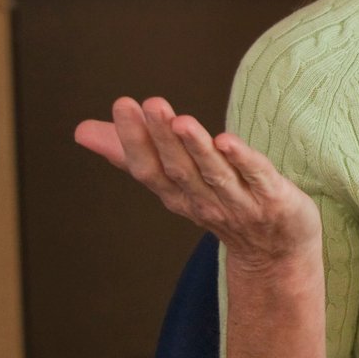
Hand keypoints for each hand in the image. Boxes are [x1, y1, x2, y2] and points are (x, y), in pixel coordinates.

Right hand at [75, 97, 319, 269]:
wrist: (276, 254)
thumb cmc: (221, 207)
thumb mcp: (174, 183)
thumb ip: (132, 154)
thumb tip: (82, 130)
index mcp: (178, 195)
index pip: (149, 169)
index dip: (135, 139)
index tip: (123, 104)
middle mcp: (204, 200)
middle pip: (179, 169)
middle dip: (163, 137)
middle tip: (150, 103)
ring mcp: (240, 203)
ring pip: (214, 174)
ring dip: (197, 147)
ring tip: (181, 120)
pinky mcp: (274, 199)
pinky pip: (256, 177)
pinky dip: (243, 161)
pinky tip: (227, 141)